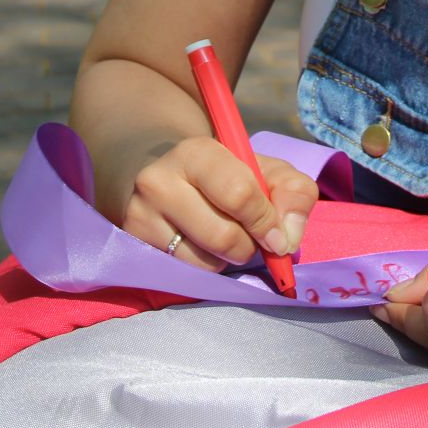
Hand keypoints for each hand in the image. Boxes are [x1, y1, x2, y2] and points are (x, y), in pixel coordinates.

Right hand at [121, 138, 315, 271]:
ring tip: (223, 237)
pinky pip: (186, 275)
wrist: (163, 175)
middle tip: (250, 237)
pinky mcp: (134, 244)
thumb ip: (294, 192)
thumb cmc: (224, 174)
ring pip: (205, 263)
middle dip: (249, 246)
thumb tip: (288, 237)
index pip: (240, 194)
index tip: (276, 235)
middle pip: (224, 237)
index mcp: (197, 153)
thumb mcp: (264, 170)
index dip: (266, 221)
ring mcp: (140, 215)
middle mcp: (159, 181)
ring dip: (227, 260)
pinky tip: (202, 246)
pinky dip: (206, 268)